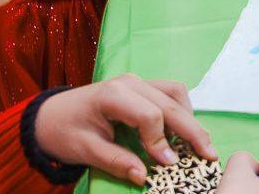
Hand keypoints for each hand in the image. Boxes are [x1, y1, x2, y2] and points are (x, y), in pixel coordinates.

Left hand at [32, 75, 213, 187]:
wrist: (49, 117)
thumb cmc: (64, 132)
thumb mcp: (85, 151)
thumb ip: (116, 162)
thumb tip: (145, 176)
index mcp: (113, 95)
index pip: (150, 115)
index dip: (162, 141)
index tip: (168, 164)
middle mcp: (130, 83)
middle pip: (170, 103)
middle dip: (192, 130)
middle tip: (209, 154)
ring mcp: (137, 81)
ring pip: (175, 93)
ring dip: (189, 117)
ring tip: (198, 143)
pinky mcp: (141, 87)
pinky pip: (169, 93)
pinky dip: (181, 110)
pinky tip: (181, 131)